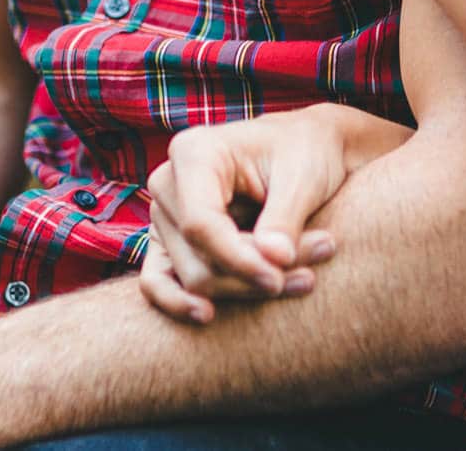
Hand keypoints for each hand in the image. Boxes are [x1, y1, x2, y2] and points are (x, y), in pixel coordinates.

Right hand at [140, 106, 410, 323]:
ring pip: (192, 278)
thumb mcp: (304, 177)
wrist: (308, 149)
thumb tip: (274, 261)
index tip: (279, 278)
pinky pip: (156, 282)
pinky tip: (208, 316)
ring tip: (304, 279)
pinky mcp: (169, 242)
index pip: (200, 224)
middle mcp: (168, 184)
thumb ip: (285, 219)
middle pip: (197, 258)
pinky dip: (179, 303)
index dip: (239, 259)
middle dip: (252, 276)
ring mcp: (165, 215)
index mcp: (194, 153)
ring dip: (245, 289)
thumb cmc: (306, 153)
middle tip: (309, 276)